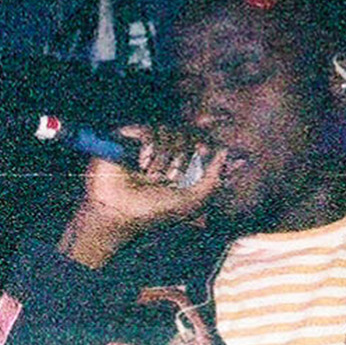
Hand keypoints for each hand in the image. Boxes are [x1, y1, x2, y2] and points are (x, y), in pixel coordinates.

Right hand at [60, 124, 220, 262]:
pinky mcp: (128, 139)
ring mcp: (144, 144)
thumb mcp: (193, 202)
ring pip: (169, 130)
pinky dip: (150, 145)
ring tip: (154, 177)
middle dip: (184, 154)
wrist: (120, 216)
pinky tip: (143, 164)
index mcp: (179, 163)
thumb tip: (225, 152)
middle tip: (174, 175)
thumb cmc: (153, 213)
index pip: (198, 138)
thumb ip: (214, 180)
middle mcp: (163, 151)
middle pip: (186, 132)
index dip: (207, 135)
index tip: (209, 143)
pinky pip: (149, 128)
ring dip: (165, 156)